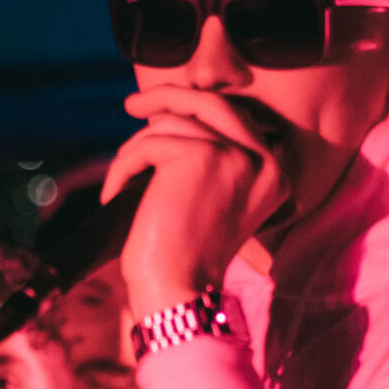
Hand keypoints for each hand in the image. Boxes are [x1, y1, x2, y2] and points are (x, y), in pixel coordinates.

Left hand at [103, 88, 287, 317]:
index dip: (194, 108)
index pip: (235, 117)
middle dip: (168, 96)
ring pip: (170, 125)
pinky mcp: (200, 156)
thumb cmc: (185, 254)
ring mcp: (235, 155)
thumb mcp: (211, 198)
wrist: (178, 292)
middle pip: (212, 102)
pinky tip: (114, 195)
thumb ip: (210, 155)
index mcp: (274, 172)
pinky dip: (123, 167)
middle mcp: (264, 160)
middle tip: (132, 104)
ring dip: (136, 151)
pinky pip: (148, 144)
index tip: (159, 110)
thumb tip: (170, 112)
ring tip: (122, 183)